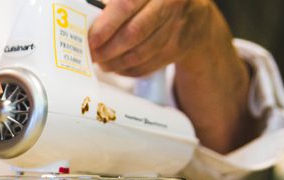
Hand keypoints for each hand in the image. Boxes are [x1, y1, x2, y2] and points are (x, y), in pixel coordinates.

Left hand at [88, 0, 216, 76]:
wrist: (194, 12)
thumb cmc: (153, 0)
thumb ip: (115, 3)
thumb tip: (89, 21)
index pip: (126, 4)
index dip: (106, 24)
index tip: (91, 39)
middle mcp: (171, 3)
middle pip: (135, 32)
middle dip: (109, 48)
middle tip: (92, 55)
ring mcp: (177, 27)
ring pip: (142, 52)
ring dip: (117, 62)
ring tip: (102, 62)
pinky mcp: (179, 48)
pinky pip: (149, 65)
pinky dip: (129, 69)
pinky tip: (117, 67)